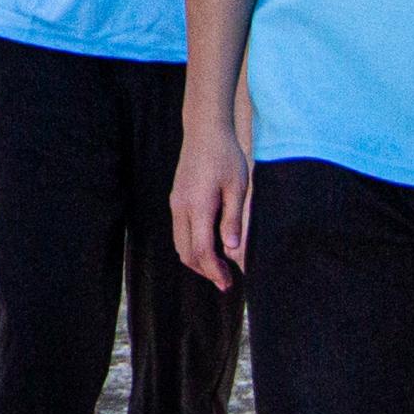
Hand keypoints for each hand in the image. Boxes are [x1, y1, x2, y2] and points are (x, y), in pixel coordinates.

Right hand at [171, 112, 251, 288]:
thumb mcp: (237, 187)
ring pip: (180, 244)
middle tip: (225, 282)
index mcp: (197, 206)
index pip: (201, 250)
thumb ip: (232, 220)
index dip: (214, 270)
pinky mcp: (176, 200)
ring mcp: (175, 204)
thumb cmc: (225, 156)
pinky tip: (209, 247)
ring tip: (218, 268)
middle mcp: (181, 208)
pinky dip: (192, 246)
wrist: (205, 130)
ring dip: (197, 260)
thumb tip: (232, 251)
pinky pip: (179, 232)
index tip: (228, 282)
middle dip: (205, 271)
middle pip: (186, 252)